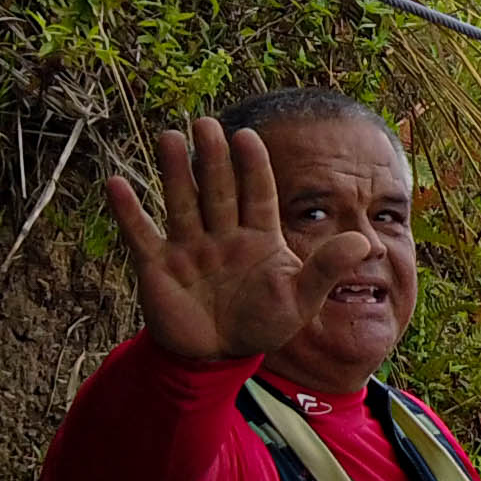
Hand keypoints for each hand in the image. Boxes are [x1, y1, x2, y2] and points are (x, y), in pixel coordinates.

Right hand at [100, 119, 368, 364]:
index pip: (257, 193)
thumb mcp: (300, 299)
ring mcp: (188, 247)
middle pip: (217, 190)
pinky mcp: (158, 265)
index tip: (248, 136)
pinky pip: (140, 234)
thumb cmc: (264, 323)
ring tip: (168, 136)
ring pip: (181, 202)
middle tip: (205, 123)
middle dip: (211, 158)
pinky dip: (128, 211)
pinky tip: (116, 183)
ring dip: (174, 172)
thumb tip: (364, 239)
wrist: (220, 357)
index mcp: (258, 236)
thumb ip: (326, 268)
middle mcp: (222, 234)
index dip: (253, 167)